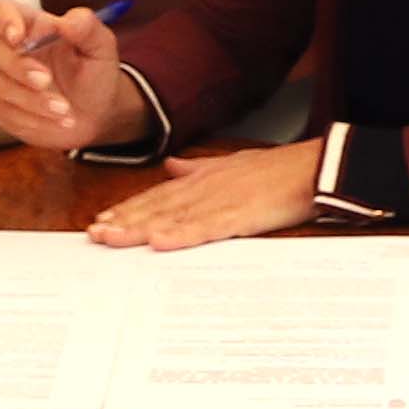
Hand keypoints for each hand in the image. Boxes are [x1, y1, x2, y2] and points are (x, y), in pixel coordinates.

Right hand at [0, 0, 137, 152]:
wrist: (100, 113)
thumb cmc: (97, 73)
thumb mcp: (102, 47)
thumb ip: (87, 27)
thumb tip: (65, 21)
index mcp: (34, 26)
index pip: (3, 10)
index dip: (4, 19)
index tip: (17, 37)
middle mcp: (15, 50)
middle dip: (19, 66)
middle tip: (47, 80)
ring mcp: (6, 79)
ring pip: (0, 84)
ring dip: (32, 99)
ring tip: (65, 110)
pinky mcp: (5, 107)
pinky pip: (4, 111)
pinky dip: (33, 119)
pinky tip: (58, 121)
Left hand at [87, 141, 319, 249]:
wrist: (315, 167)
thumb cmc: (277, 170)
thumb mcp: (232, 165)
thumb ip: (198, 169)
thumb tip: (171, 167)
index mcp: (202, 180)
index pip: (157, 196)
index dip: (127, 209)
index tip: (101, 220)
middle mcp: (204, 189)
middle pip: (155, 208)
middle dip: (122, 221)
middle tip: (93, 234)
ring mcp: (220, 202)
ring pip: (171, 218)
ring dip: (139, 229)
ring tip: (111, 238)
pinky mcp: (240, 216)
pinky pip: (205, 228)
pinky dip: (181, 235)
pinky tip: (159, 242)